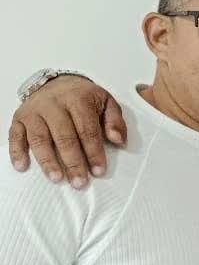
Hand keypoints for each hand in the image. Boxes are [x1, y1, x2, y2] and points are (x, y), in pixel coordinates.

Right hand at [9, 74, 124, 186]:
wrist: (57, 82)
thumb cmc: (84, 97)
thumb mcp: (106, 102)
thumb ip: (115, 120)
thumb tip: (118, 140)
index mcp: (77, 99)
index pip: (87, 130)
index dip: (93, 152)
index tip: (98, 171)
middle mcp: (53, 105)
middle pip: (63, 136)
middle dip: (72, 162)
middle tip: (79, 182)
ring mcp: (34, 111)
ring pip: (39, 138)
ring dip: (47, 160)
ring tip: (56, 178)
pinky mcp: (19, 118)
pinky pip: (14, 135)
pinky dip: (17, 152)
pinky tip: (22, 167)